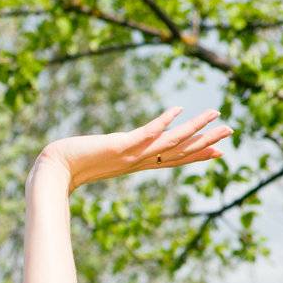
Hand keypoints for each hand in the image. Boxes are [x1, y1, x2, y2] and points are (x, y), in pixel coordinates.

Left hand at [39, 106, 232, 191]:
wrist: (51, 172)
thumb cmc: (68, 167)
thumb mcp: (97, 159)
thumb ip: (110, 154)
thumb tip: (113, 150)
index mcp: (135, 164)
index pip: (171, 160)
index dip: (195, 156)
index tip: (217, 152)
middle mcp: (137, 161)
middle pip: (178, 152)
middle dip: (205, 142)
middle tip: (230, 132)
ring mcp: (130, 155)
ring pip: (169, 142)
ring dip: (194, 129)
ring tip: (215, 115)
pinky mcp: (119, 146)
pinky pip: (146, 133)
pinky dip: (162, 122)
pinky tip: (178, 110)